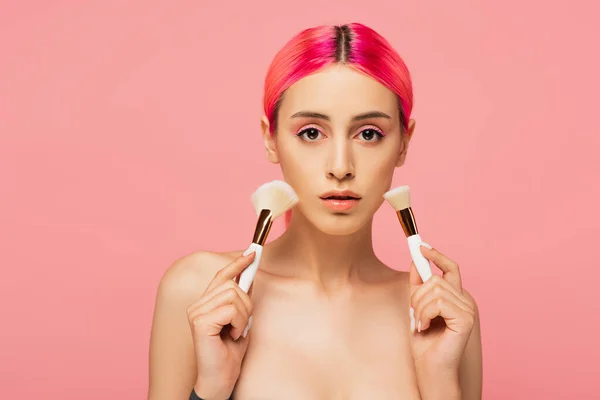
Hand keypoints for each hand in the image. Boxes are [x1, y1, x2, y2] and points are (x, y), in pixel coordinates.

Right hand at [186, 252, 255, 399]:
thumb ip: (242, 300)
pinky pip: (231, 309)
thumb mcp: (241, 321)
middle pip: (232, 285)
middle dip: (246, 304)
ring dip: (244, 316)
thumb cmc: (229, 354)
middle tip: (242, 325)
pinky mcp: (200, 321)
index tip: (252, 253)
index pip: (220, 276)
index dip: (236, 264)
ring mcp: (196, 312)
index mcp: (205, 304)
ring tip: (236, 332)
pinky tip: (232, 336)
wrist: (221, 380)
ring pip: (234, 295)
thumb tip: (249, 277)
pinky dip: (239, 323)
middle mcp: (197, 305)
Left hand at [409, 245, 475, 378]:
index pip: (450, 268)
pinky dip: (425, 314)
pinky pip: (438, 302)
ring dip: (419, 308)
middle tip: (416, 315)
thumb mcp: (416, 306)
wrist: (429, 366)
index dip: (436, 256)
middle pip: (435, 279)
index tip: (421, 246)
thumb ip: (417, 284)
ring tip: (420, 323)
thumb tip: (416, 260)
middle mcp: (465, 300)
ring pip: (434, 290)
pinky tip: (425, 327)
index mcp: (456, 297)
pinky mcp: (465, 319)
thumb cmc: (424, 340)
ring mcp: (468, 309)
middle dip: (417, 295)